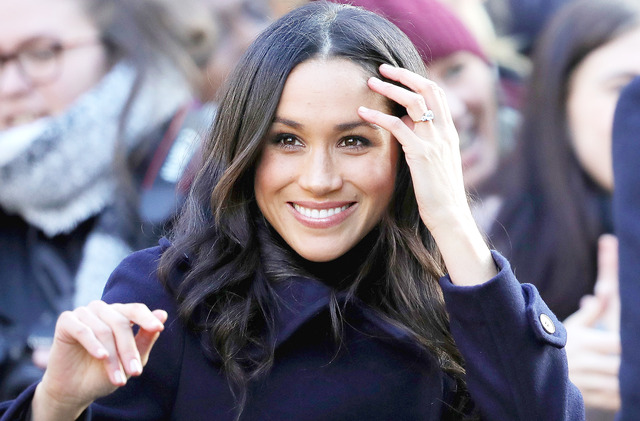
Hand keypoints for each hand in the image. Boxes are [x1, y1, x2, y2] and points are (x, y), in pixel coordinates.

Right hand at [31, 301, 166, 419]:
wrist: (75, 390)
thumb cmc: (104, 372)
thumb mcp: (130, 359)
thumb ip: (146, 338)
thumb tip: (163, 314)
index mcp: (119, 314)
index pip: (136, 310)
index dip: (147, 318)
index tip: (158, 328)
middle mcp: (102, 309)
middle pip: (121, 323)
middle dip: (129, 350)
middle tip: (135, 372)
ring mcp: (84, 313)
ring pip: (104, 330)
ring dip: (112, 357)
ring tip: (118, 379)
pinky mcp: (66, 321)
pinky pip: (83, 330)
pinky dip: (93, 344)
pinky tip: (101, 356)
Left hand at [358, 64, 495, 285]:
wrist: (449, 216)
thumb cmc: (438, 194)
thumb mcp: (434, 163)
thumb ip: (421, 142)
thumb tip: (403, 127)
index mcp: (449, 132)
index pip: (436, 94)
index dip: (417, 80)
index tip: (397, 74)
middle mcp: (445, 132)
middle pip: (428, 89)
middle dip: (405, 75)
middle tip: (382, 68)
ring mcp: (435, 142)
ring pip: (414, 102)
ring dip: (391, 89)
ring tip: (370, 82)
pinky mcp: (422, 154)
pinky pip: (398, 127)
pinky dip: (378, 116)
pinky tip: (362, 113)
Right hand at [564, 234, 619, 410]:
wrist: (526, 367)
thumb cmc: (554, 343)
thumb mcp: (571, 325)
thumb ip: (592, 311)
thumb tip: (604, 289)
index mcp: (582, 342)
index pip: (617, 343)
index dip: (629, 344)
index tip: (634, 341)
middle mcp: (582, 362)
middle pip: (620, 366)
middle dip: (630, 364)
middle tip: (635, 361)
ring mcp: (582, 381)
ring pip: (617, 385)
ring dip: (627, 382)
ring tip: (631, 376)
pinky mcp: (583, 397)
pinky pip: (610, 400)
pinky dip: (620, 396)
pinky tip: (626, 390)